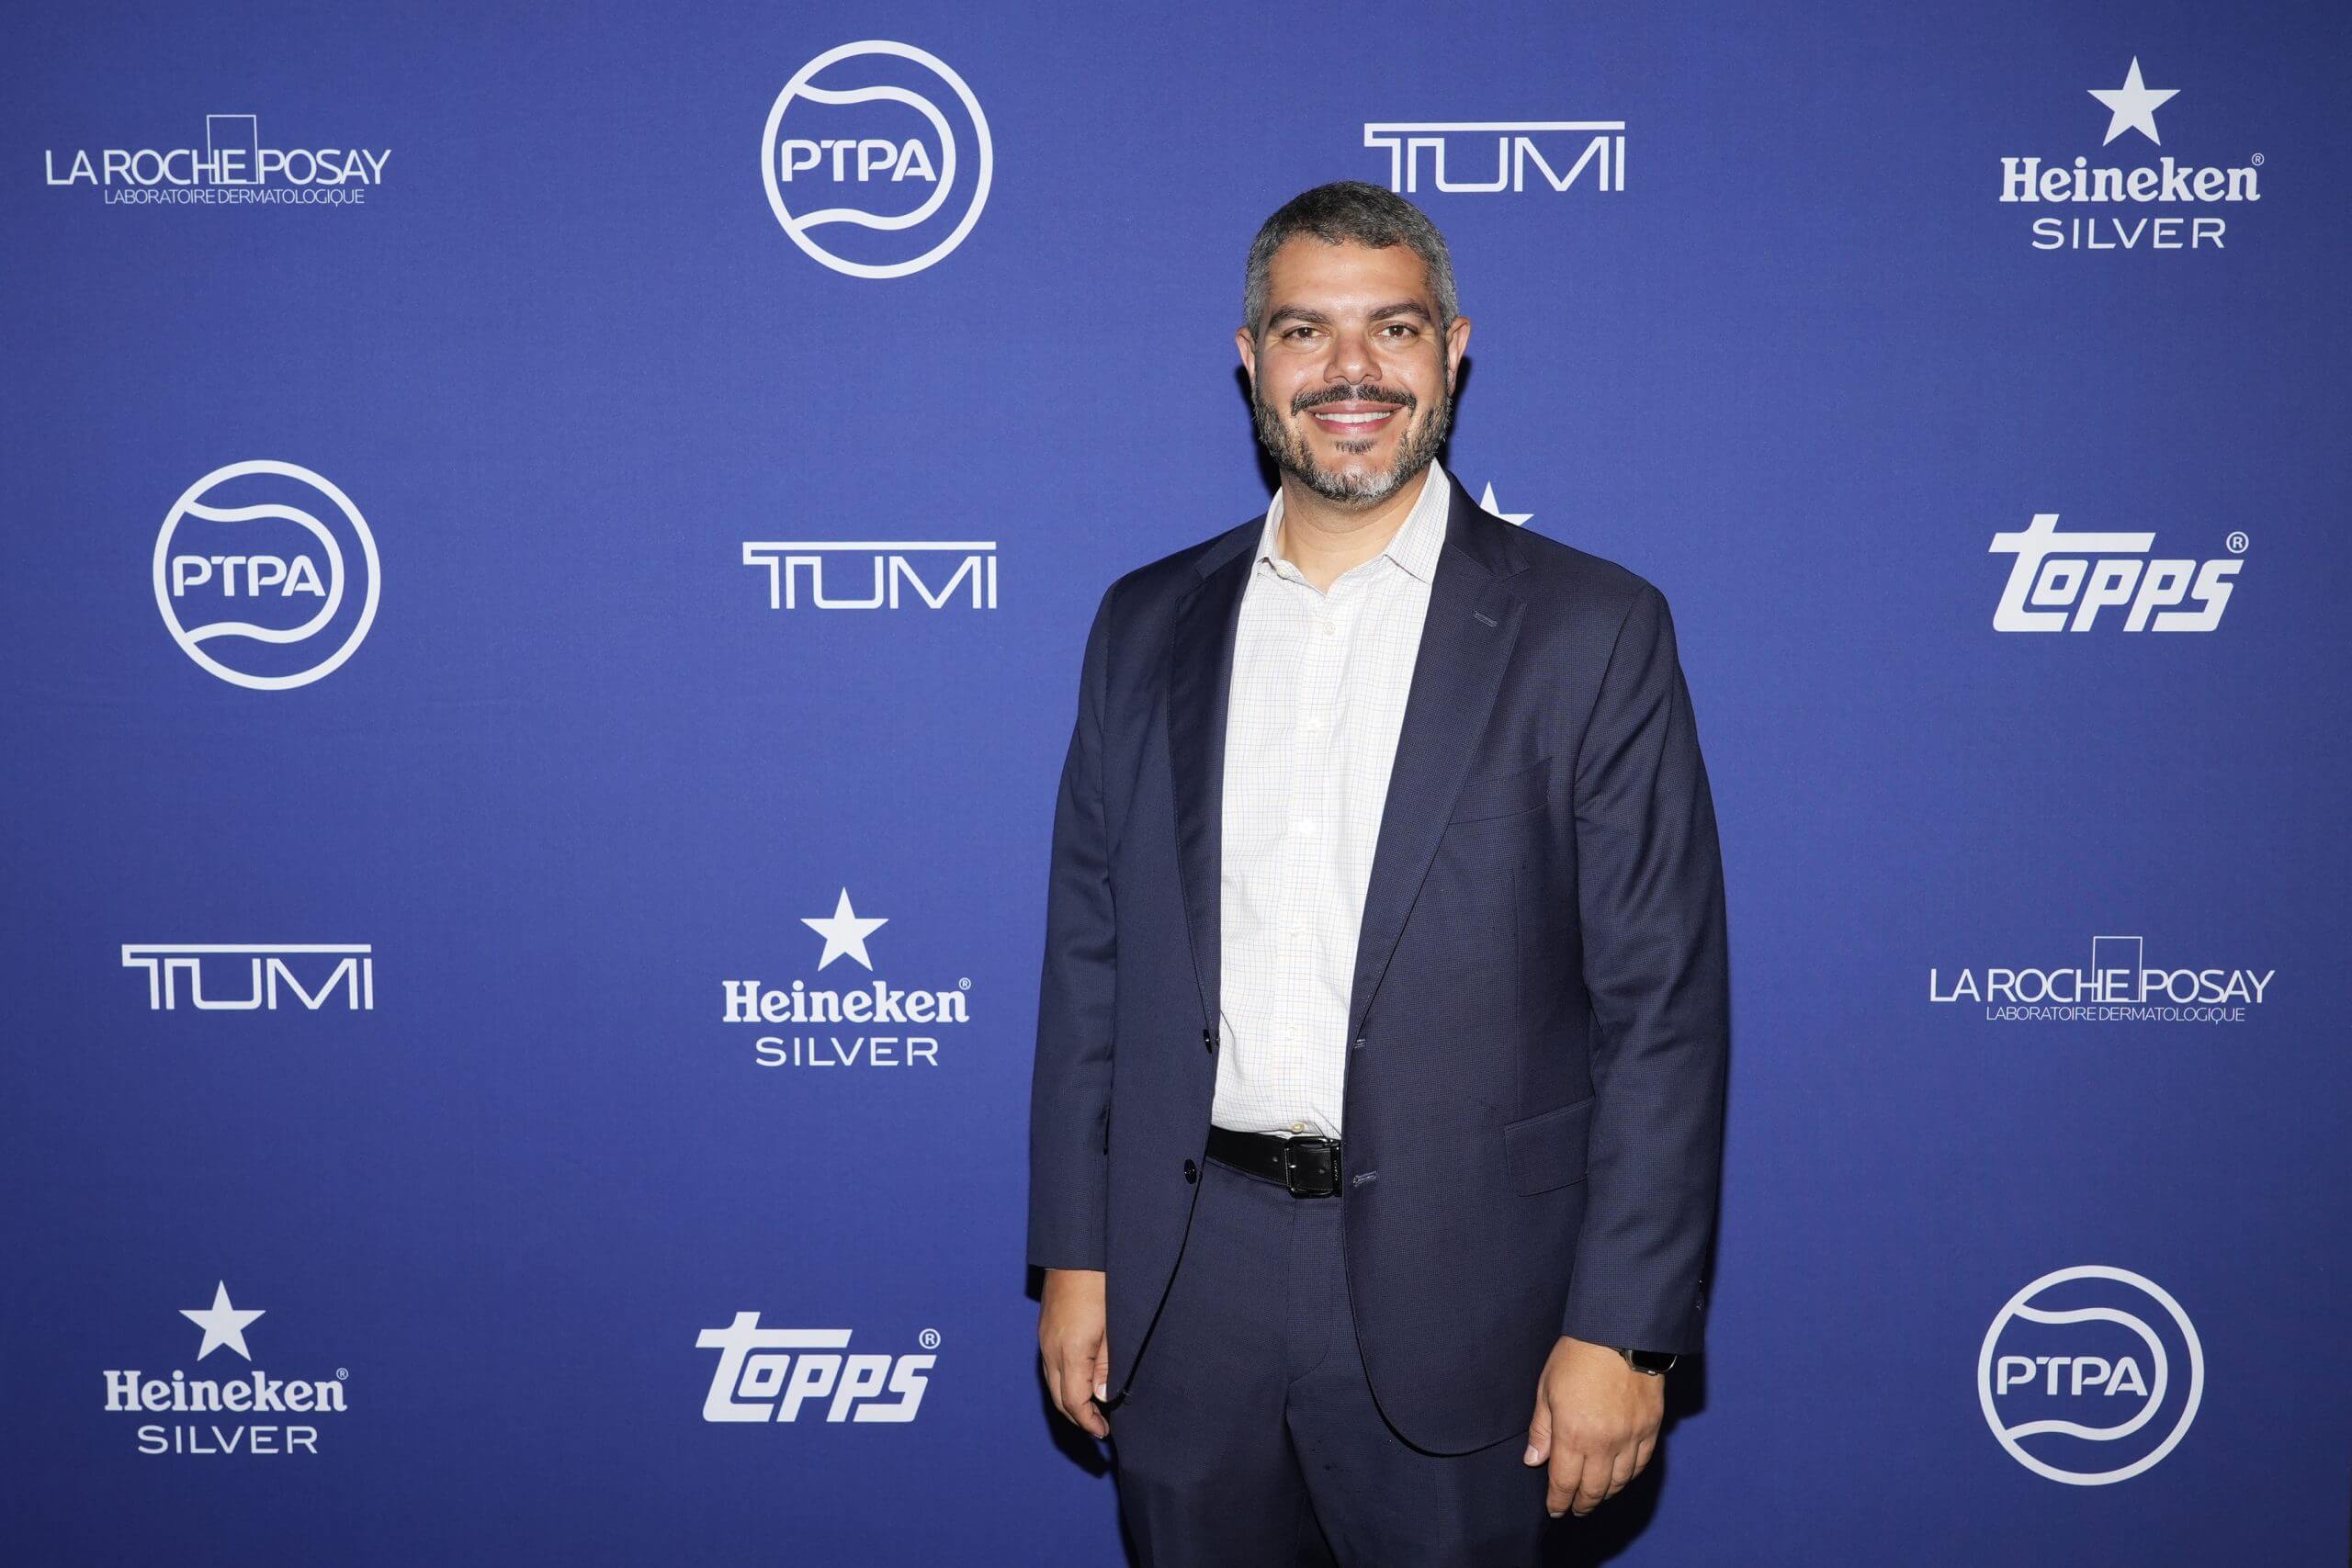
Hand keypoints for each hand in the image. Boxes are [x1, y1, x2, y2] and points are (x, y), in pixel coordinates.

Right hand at [1039, 1267, 1110, 1438]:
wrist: (1077, 1252)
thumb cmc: (1101, 1285)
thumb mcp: (1113, 1328)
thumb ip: (1107, 1365)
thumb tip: (1102, 1397)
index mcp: (1069, 1351)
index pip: (1074, 1401)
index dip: (1088, 1421)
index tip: (1104, 1432)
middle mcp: (1051, 1349)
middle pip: (1058, 1397)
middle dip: (1077, 1417)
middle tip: (1099, 1427)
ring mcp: (1044, 1340)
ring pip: (1051, 1383)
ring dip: (1069, 1401)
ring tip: (1092, 1410)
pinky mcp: (1044, 1331)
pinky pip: (1049, 1367)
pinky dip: (1063, 1383)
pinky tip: (1079, 1382)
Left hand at [1522, 1335, 1663, 1517]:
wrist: (1620, 1331)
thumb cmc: (1578, 1355)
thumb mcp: (1547, 1388)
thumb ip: (1541, 1429)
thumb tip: (1534, 1459)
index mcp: (1573, 1434)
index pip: (1565, 1483)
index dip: (1558, 1501)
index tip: (1555, 1509)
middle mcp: (1604, 1443)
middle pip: (1594, 1489)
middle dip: (1582, 1504)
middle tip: (1575, 1509)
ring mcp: (1631, 1437)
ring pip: (1620, 1481)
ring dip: (1606, 1494)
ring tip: (1595, 1496)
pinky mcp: (1651, 1427)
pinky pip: (1641, 1463)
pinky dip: (1629, 1476)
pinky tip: (1620, 1477)